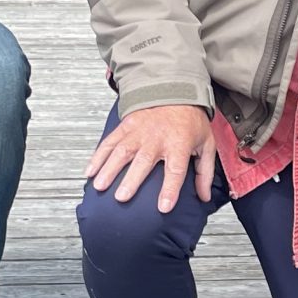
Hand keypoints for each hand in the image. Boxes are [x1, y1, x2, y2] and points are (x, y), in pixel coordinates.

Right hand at [85, 104, 215, 211]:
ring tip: (100, 186)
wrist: (176, 90)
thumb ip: (204, 172)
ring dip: (109, 169)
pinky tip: (90, 171)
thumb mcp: (206, 144)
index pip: (176, 169)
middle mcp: (157, 137)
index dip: (170, 189)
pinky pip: (110, 142)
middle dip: (132, 179)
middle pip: (144, 161)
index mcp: (180, 143)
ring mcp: (139, 131)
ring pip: (122, 151)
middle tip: (121, 197)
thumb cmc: (191, 122)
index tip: (163, 207)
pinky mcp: (126, 126)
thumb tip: (203, 198)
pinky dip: (98, 156)